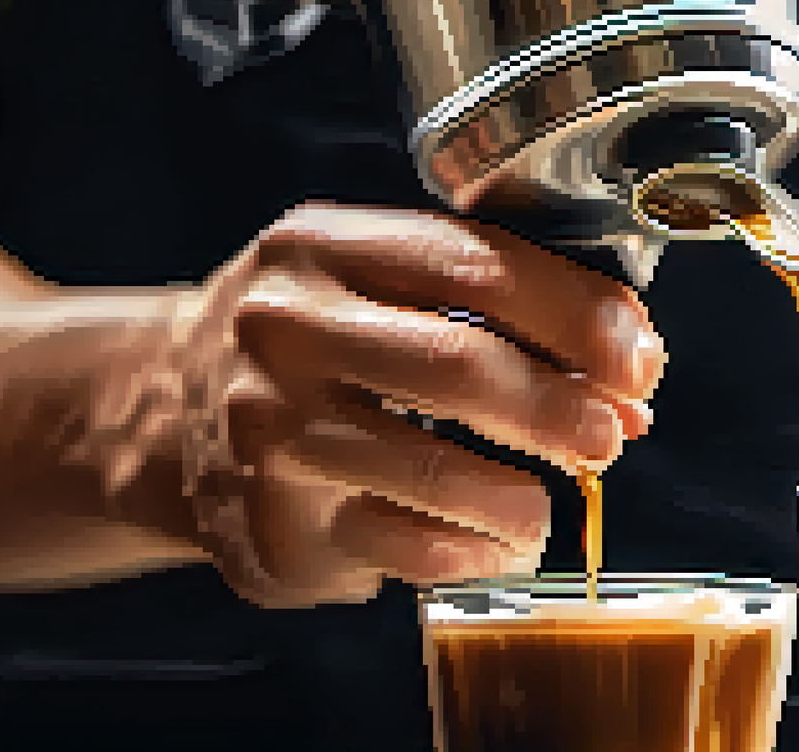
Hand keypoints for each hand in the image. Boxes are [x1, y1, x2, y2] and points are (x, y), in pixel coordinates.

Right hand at [147, 202, 663, 607]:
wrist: (163, 412)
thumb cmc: (308, 340)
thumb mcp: (371, 279)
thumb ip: (494, 305)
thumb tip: (629, 372)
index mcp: (321, 245)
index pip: (474, 265)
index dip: (577, 314)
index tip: (636, 360)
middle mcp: (281, 329)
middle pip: (461, 368)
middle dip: (562, 412)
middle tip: (610, 438)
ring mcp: (266, 431)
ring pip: (440, 474)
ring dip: (524, 503)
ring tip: (541, 508)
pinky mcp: (269, 523)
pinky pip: (408, 549)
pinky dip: (470, 552)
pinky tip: (477, 541)